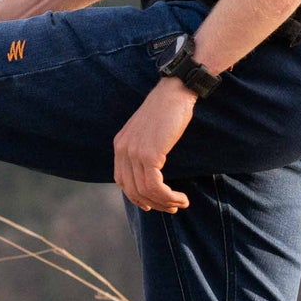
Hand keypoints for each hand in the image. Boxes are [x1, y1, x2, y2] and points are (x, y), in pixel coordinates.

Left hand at [114, 78, 195, 212]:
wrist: (175, 92)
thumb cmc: (168, 111)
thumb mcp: (148, 132)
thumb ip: (143, 150)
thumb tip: (151, 172)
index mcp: (120, 145)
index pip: (122, 181)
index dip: (137, 197)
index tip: (152, 204)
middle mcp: (123, 150)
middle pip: (132, 191)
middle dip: (153, 204)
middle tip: (171, 207)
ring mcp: (134, 153)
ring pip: (145, 192)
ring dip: (165, 203)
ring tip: (180, 203)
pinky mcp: (149, 155)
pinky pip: (155, 187)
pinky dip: (168, 197)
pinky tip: (181, 198)